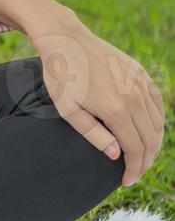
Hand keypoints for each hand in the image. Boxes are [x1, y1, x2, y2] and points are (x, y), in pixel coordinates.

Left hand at [31, 15, 164, 187]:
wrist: (65, 39)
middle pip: (150, 140)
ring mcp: (141, 84)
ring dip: (153, 144)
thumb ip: (93, 134)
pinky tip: (148, 132)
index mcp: (115, 109)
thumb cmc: (61, 75)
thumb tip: (117, 154)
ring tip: (140, 157)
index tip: (126, 181)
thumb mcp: (67, 109)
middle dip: (144, 161)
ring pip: (158, 124)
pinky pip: (157, 105)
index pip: (135, 149)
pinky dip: (157, 123)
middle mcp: (134, 97)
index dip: (133, 169)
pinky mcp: (142, 74)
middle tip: (134, 174)